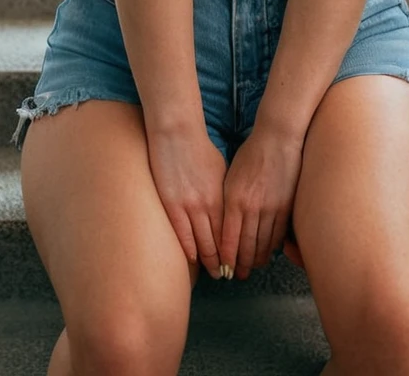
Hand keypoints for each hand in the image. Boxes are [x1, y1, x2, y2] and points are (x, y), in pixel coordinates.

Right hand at [146, 127, 226, 281]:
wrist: (176, 133)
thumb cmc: (200, 150)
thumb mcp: (220, 172)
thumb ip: (224, 195)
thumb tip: (228, 213)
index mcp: (221, 197)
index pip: (231, 234)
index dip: (235, 251)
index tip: (238, 263)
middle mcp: (207, 205)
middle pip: (218, 243)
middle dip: (223, 262)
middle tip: (226, 275)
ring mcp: (188, 207)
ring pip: (201, 243)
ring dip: (207, 261)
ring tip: (212, 273)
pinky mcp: (170, 205)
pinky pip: (181, 235)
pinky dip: (189, 250)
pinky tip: (193, 260)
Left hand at [220, 129, 303, 279]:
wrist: (277, 139)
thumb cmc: (250, 155)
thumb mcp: (230, 177)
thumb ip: (227, 203)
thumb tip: (225, 227)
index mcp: (234, 201)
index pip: (229, 240)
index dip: (227, 259)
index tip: (224, 270)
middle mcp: (252, 209)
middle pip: (246, 247)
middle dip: (241, 265)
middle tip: (238, 275)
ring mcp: (271, 209)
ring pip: (263, 245)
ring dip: (256, 259)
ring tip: (252, 266)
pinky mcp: (286, 207)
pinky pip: (278, 235)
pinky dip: (272, 248)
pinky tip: (267, 252)